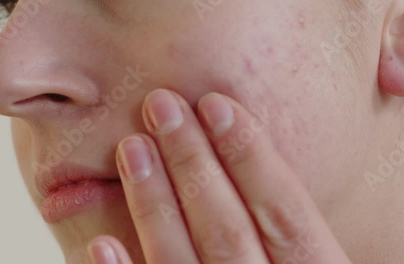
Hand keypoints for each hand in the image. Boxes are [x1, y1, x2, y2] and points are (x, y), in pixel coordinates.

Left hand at [86, 89, 351, 263]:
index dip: (253, 156)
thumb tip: (258, 169)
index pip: (285, 211)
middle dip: (194, 162)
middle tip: (161, 106)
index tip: (217, 104)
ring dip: (155, 204)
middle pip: (228, 227)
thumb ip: (301, 238)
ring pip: (184, 263)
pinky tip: (102, 246)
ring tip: (131, 147)